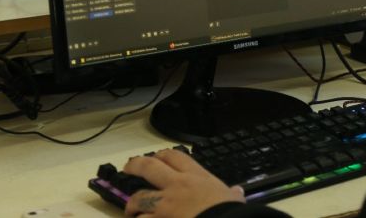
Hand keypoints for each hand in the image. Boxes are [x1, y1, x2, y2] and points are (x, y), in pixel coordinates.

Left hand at [122, 148, 244, 217]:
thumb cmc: (229, 211)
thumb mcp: (233, 199)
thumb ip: (232, 194)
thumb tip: (237, 192)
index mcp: (196, 177)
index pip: (175, 156)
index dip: (163, 155)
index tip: (158, 157)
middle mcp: (176, 186)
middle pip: (149, 167)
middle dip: (135, 166)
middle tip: (129, 168)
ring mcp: (164, 205)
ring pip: (139, 197)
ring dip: (133, 204)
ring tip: (131, 209)